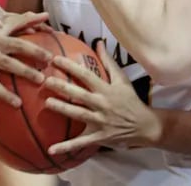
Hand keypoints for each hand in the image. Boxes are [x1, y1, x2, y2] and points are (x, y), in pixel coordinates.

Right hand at [0, 13, 53, 126]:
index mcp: (0, 41)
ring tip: (19, 104)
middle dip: (25, 72)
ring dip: (5, 95)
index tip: (50, 58)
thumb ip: (25, 21)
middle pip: (10, 64)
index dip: (35, 51)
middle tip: (41, 80)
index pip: (20, 46)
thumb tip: (46, 15)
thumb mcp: (4, 26)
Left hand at [43, 43, 160, 155]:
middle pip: (80, 95)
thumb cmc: (130, 100)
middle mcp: (102, 105)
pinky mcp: (98, 137)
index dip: (71, 67)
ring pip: (79, 115)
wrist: (144, 126)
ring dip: (63, 109)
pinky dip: (66, 147)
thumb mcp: (122, 79)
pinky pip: (80, 143)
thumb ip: (108, 61)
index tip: (55, 60)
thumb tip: (98, 42)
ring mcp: (100, 122)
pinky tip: (51, 149)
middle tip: (46, 81)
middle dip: (63, 88)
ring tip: (47, 103)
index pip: (87, 75)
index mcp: (107, 90)